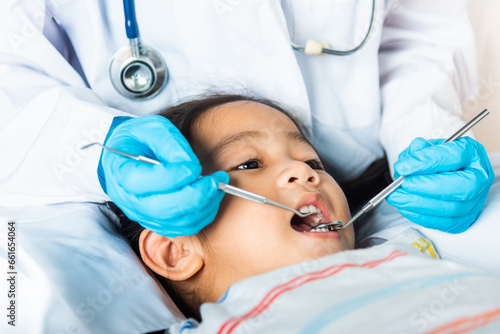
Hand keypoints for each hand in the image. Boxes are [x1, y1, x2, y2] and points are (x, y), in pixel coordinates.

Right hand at [98, 115, 228, 235]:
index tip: (194, 166)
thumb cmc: (139, 139)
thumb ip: (169, 143)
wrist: (130, 154)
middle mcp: (129, 200)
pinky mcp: (159, 222)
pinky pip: (184, 227)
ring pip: (176, 222)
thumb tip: (191, 167)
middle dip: (194, 196)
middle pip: (162, 209)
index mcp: (120, 173)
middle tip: (214, 180)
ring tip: (217, 184)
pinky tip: (211, 196)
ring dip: (203, 206)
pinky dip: (203, 214)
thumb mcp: (151, 128)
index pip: (142, 183)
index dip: (172, 177)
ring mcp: (144, 215)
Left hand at [387, 137, 493, 232]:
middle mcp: (479, 178)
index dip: (427, 161)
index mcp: (473, 154)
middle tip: (403, 184)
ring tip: (397, 197)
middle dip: (426, 187)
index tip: (404, 166)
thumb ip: (419, 151)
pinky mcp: (464, 219)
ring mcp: (474, 201)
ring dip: (419, 204)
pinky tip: (405, 208)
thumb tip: (410, 160)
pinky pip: (444, 223)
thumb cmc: (437, 159)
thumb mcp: (427, 147)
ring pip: (451, 208)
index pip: (454, 156)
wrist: (444, 173)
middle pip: (461, 187)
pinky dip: (421, 216)